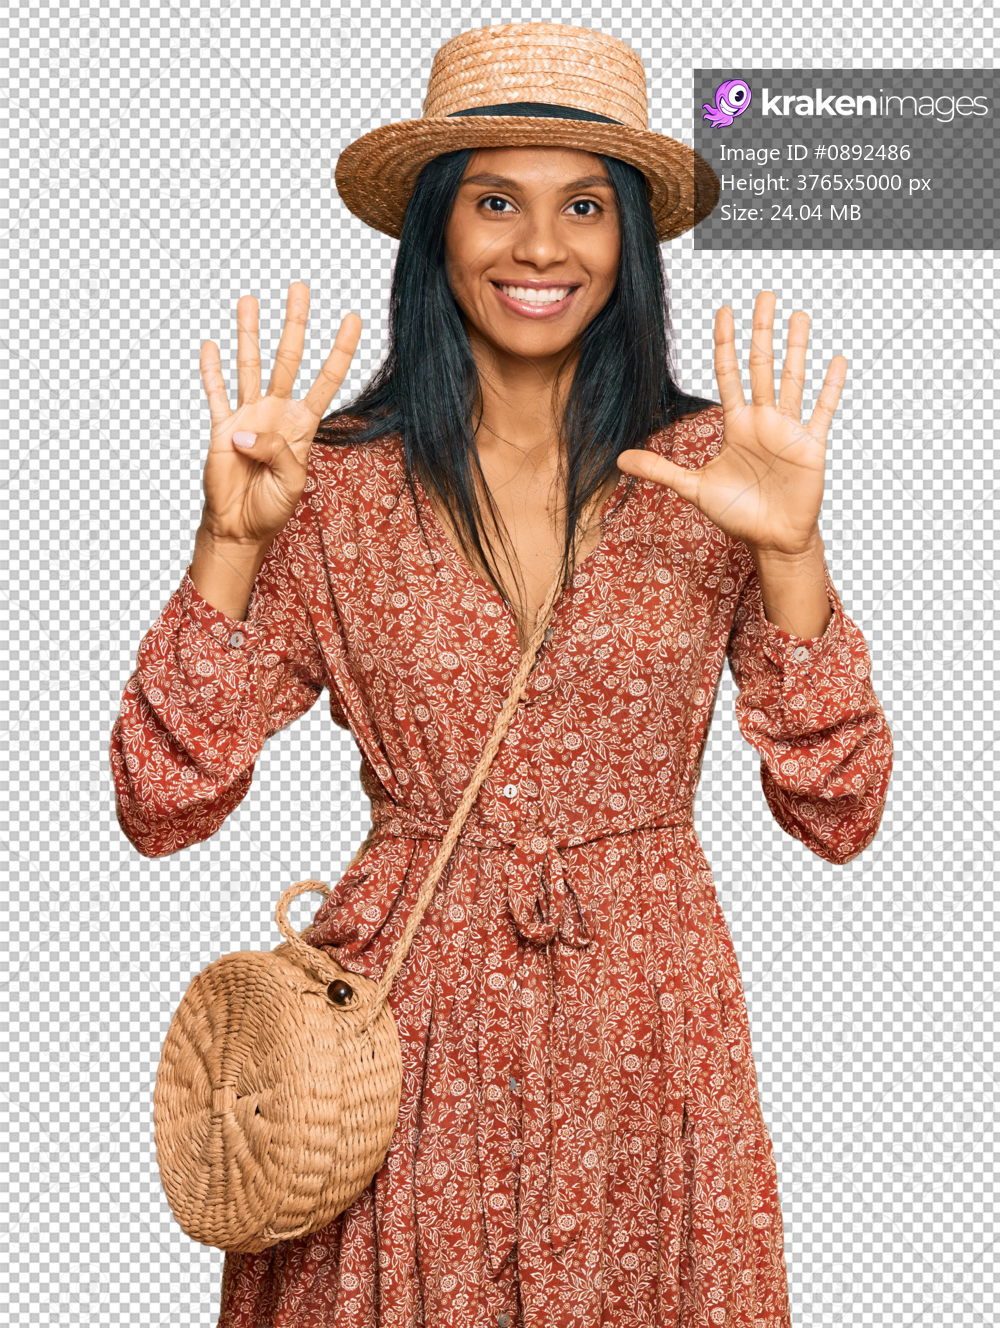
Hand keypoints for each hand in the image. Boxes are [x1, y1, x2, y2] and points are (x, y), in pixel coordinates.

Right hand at [198, 282, 360, 545]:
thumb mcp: (289, 482)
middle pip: (288, 359)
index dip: (340, 351)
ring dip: (250, 333)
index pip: (326, 380)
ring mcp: (248, 416)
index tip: (353, 318)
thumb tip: (247, 431)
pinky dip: (212, 371)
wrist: (239, 527)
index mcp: (302, 426)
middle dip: (295, 324)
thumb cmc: (271, 508)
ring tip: (250, 300)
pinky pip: (216, 393)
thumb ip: (275, 452)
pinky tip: (211, 345)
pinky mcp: (220, 427)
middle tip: (300, 288)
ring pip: (250, 365)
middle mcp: (276, 413)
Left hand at [616, 291, 846, 557]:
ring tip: (798, 315)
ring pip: (792, 380)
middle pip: (761, 366)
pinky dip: (830, 387)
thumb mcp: (693, 489)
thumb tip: (620, 460)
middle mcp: (762, 420)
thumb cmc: (737, 513)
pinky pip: (822, 411)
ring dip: (796, 348)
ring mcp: (788, 430)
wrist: (771, 539)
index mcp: (736, 425)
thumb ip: (661, 470)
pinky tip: (837, 360)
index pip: (729, 374)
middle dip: (761, 331)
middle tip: (763, 295)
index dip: (725, 343)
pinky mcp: (811, 447)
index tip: (723, 310)